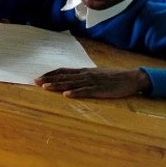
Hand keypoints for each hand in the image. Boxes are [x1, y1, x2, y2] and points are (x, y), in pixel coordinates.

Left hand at [36, 67, 150, 98]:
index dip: (50, 74)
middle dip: (48, 79)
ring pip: (71, 83)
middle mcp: (85, 75)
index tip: (39, 77)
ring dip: (57, 85)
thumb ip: (83, 76)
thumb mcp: (95, 74)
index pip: (63, 71)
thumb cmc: (113, 77)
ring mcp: (92, 82)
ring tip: (45, 87)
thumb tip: (70, 79)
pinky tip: (66, 95)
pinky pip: (86, 91)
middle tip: (34, 81)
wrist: (131, 78)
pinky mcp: (100, 90)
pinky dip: (75, 93)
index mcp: (84, 71)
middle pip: (63, 77)